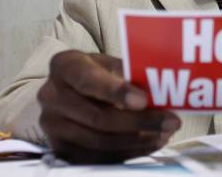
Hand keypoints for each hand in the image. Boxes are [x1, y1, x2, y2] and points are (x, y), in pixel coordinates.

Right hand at [37, 50, 180, 162]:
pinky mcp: (59, 149)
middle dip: (139, 122)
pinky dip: (127, 153)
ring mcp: (52, 125)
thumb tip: (161, 91)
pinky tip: (149, 144)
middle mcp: (51, 95)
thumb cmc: (99, 73)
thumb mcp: (111, 64)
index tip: (143, 100)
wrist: (74, 90)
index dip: (117, 92)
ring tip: (164, 134)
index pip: (89, 80)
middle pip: (97, 117)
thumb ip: (130, 74)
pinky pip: (97, 158)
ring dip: (138, 141)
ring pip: (99, 141)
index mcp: (65, 65)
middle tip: (170, 121)